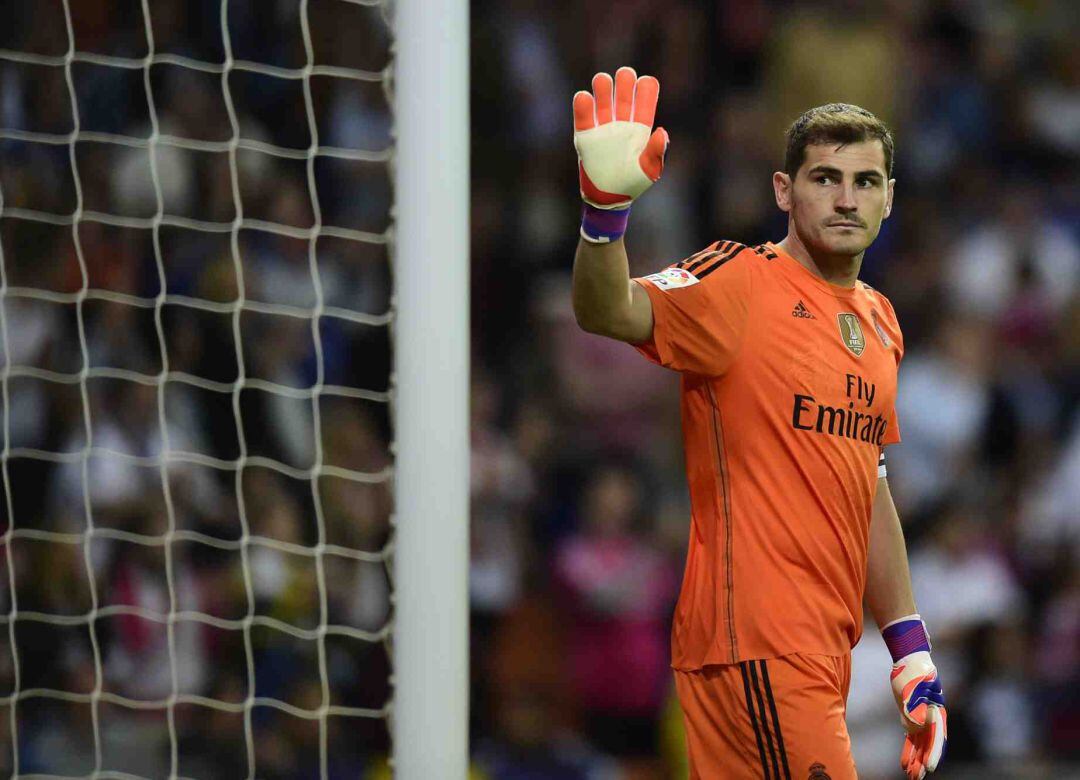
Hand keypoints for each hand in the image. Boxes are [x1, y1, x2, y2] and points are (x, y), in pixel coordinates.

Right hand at [572, 66, 667, 241]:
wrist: (607, 201)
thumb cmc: (632, 186)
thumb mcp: (649, 171)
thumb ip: (656, 152)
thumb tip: (662, 132)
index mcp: (641, 129)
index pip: (645, 101)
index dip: (646, 90)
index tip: (644, 83)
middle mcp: (622, 125)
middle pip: (624, 96)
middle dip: (624, 83)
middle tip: (623, 75)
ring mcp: (603, 129)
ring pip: (603, 101)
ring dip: (603, 88)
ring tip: (602, 80)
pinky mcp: (586, 137)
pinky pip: (583, 118)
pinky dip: (582, 106)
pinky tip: (583, 96)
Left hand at [891, 650, 946, 779]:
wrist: (909, 661)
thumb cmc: (914, 672)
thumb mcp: (914, 687)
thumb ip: (916, 706)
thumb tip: (918, 727)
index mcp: (937, 712)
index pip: (937, 737)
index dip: (934, 753)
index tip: (929, 767)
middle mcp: (932, 719)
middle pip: (930, 745)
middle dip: (923, 761)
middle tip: (917, 777)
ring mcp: (922, 719)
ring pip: (920, 745)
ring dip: (916, 760)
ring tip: (911, 776)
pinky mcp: (911, 718)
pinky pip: (911, 738)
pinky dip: (908, 750)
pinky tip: (904, 763)